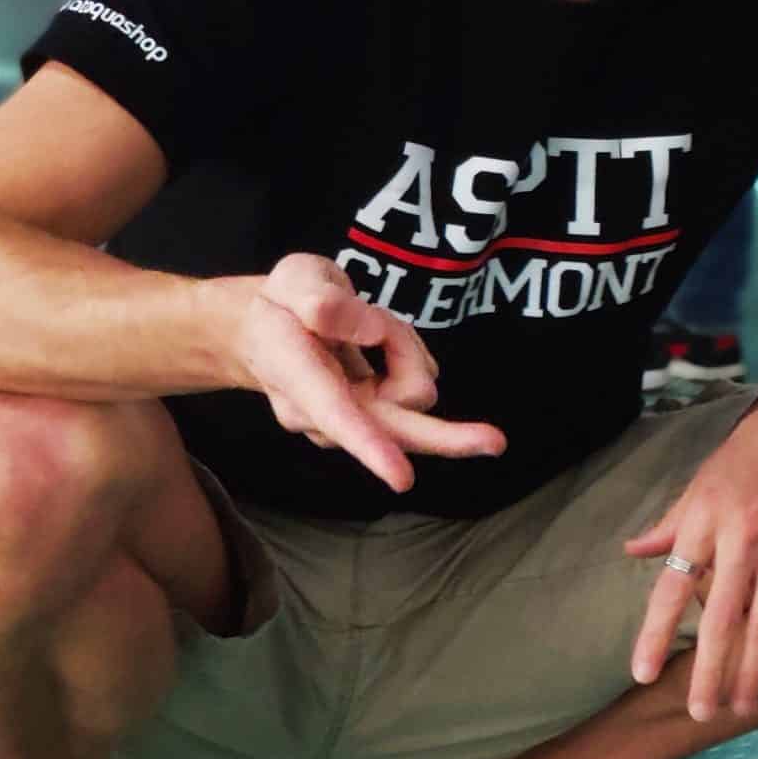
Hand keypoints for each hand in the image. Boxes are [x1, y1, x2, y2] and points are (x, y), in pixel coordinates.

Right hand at [232, 254, 504, 492]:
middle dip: (443, 438)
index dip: (371, 445)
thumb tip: (366, 330)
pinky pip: (414, 383)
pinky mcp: (374, 415)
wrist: (261, 330)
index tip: (402, 479)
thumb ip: (322, 299)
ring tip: (368, 321)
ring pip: (411, 390)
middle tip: (496, 442)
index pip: (336, 414)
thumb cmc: (280, 302)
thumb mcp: (294, 279)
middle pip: (391, 430)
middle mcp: (322, 412)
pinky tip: (378, 339)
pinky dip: (407, 354)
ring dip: (405, 348)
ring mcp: (350, 419)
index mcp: (296, 376)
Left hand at [624, 376, 757, 718]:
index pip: (672, 584)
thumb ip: (672, 522)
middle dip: (709, 670)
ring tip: (739, 707)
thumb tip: (632, 551)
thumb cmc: (757, 450)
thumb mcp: (705, 479)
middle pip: (721, 615)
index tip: (642, 674)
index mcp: (705, 519)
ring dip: (753, 670)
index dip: (656, 632)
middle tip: (698, 712)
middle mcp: (742, 536)